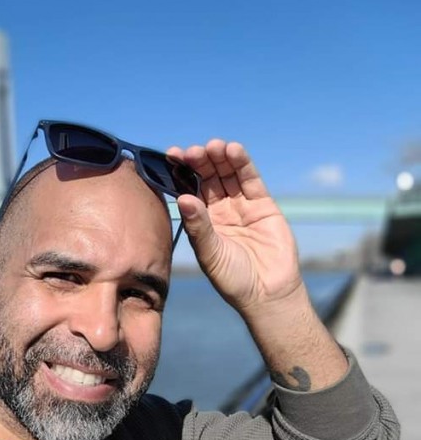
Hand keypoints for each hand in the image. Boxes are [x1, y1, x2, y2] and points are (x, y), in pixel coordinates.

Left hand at [167, 139, 302, 315]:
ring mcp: (241, 206)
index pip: (188, 190)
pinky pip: (250, 180)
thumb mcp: (211, 254)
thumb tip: (183, 198)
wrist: (267, 293)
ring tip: (214, 146)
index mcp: (201, 222)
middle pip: (208, 178)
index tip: (171, 156)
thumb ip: (199, 227)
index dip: (181, 173)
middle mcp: (219, 211)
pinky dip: (243, 164)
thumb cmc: (234, 279)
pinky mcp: (262, 205)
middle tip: (192, 152)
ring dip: (220, 158)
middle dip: (200, 162)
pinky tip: (234, 151)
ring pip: (228, 175)